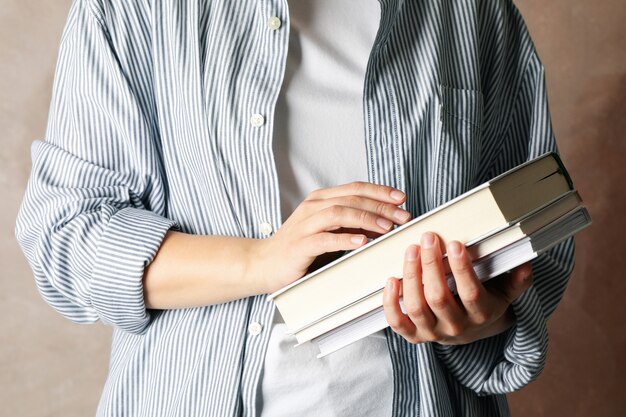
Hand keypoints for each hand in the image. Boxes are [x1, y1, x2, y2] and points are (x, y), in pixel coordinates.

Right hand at [252, 182, 411, 292]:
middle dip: (381, 206)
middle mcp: (313, 207)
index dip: (380, 191)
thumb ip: (353, 225)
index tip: (402, 198)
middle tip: (403, 215)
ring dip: (367, 219)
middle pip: (352, 199)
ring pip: (340, 213)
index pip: (355, 188)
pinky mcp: (299, 245)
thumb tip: (386, 222)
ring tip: (387, 227)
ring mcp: (305, 224)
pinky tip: (361, 242)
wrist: (265, 264)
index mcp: (321, 199)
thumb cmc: (301, 249)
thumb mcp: (331, 232)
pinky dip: (345, 239)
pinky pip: (325, 238)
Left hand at [383, 232, 532, 344]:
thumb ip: (516, 280)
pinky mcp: (415, 336)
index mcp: (481, 314)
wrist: (471, 331)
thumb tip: (525, 264)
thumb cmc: (486, 301)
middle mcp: (456, 327)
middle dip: (430, 265)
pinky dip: (390, 303)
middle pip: (438, 297)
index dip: (462, 268)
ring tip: (410, 250)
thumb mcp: (505, 292)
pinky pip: (398, 323)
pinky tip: (391, 280)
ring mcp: (433, 333)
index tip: (454, 242)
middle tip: (427, 238)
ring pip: (416, 307)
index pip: (471, 292)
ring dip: (410, 276)